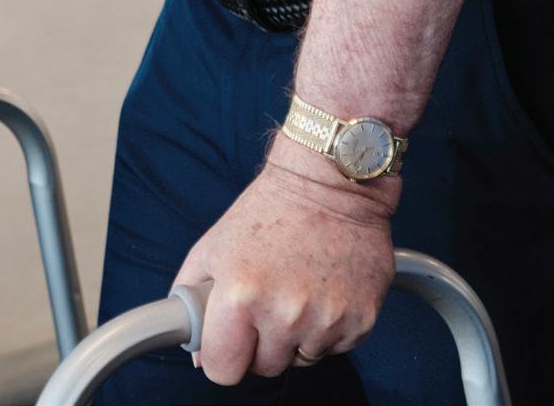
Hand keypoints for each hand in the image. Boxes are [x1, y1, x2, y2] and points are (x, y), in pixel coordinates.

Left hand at [177, 152, 397, 383]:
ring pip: (301, 359)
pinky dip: (328, 327)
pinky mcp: (360, 320)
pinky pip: (335, 348)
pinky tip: (324, 289)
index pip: (222, 370)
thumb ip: (193, 296)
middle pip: (264, 368)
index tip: (229, 340)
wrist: (330, 182)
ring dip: (297, 335)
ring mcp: (326, 319)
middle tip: (267, 299)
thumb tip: (197, 351)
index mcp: (240, 295)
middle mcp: (284, 313)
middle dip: (261, 342)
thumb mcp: (214, 243)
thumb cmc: (271, 209)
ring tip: (298, 287)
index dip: (222, 356)